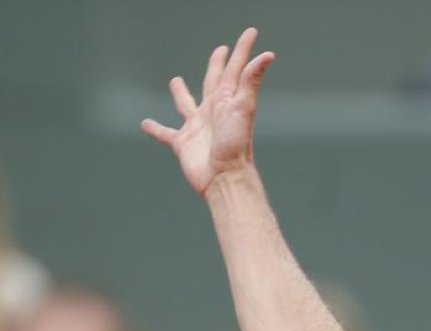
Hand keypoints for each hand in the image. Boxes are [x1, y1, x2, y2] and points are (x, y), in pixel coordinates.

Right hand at [141, 28, 274, 195]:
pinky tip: (145, 124)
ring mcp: (197, 127)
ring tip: (175, 81)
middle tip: (221, 50)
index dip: (242, 50)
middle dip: (218, 65)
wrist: (224, 177)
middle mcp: (213, 111)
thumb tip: (266, 55)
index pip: (235, 69)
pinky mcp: (182, 143)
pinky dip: (156, 128)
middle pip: (214, 81)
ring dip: (180, 93)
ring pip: (186, 104)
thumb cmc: (236, 145)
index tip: (250, 33)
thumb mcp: (243, 108)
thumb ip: (250, 81)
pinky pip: (165, 133)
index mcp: (228, 101)